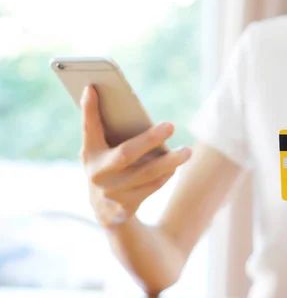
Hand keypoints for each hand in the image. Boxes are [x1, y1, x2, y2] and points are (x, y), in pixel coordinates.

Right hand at [80, 86, 191, 228]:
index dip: (89, 109)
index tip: (93, 87)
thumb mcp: (103, 152)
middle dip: (150, 139)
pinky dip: (166, 175)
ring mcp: (112, 191)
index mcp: (90, 154)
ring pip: (146, 174)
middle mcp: (98, 173)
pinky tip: (176, 165)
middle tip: (171, 125)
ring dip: (169, 161)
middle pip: (126, 154)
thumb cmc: (110, 167)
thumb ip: (111, 133)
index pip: (88, 128)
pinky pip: (152, 187)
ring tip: (187, 151)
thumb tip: (130, 108)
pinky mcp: (126, 206)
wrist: (104, 210)